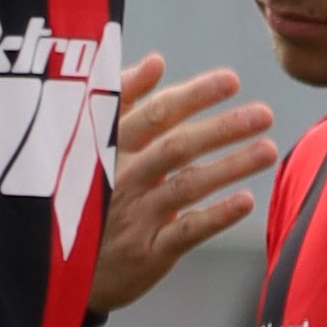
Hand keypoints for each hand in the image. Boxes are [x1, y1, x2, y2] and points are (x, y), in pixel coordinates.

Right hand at [88, 53, 279, 318]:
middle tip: (263, 114)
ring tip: (268, 150)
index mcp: (109, 147)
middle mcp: (121, 178)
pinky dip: (217, 215)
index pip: (155, 114)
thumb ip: (122, 100)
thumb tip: (156, 61)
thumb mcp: (90, 144)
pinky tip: (247, 200)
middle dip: (221, 128)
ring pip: (186, 185)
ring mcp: (134, 216)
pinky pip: (186, 231)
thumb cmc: (85, 191)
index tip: (231, 80)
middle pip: (175, 147)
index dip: (194, 96)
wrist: (58, 265)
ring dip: (229, 166)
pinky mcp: (147, 252)